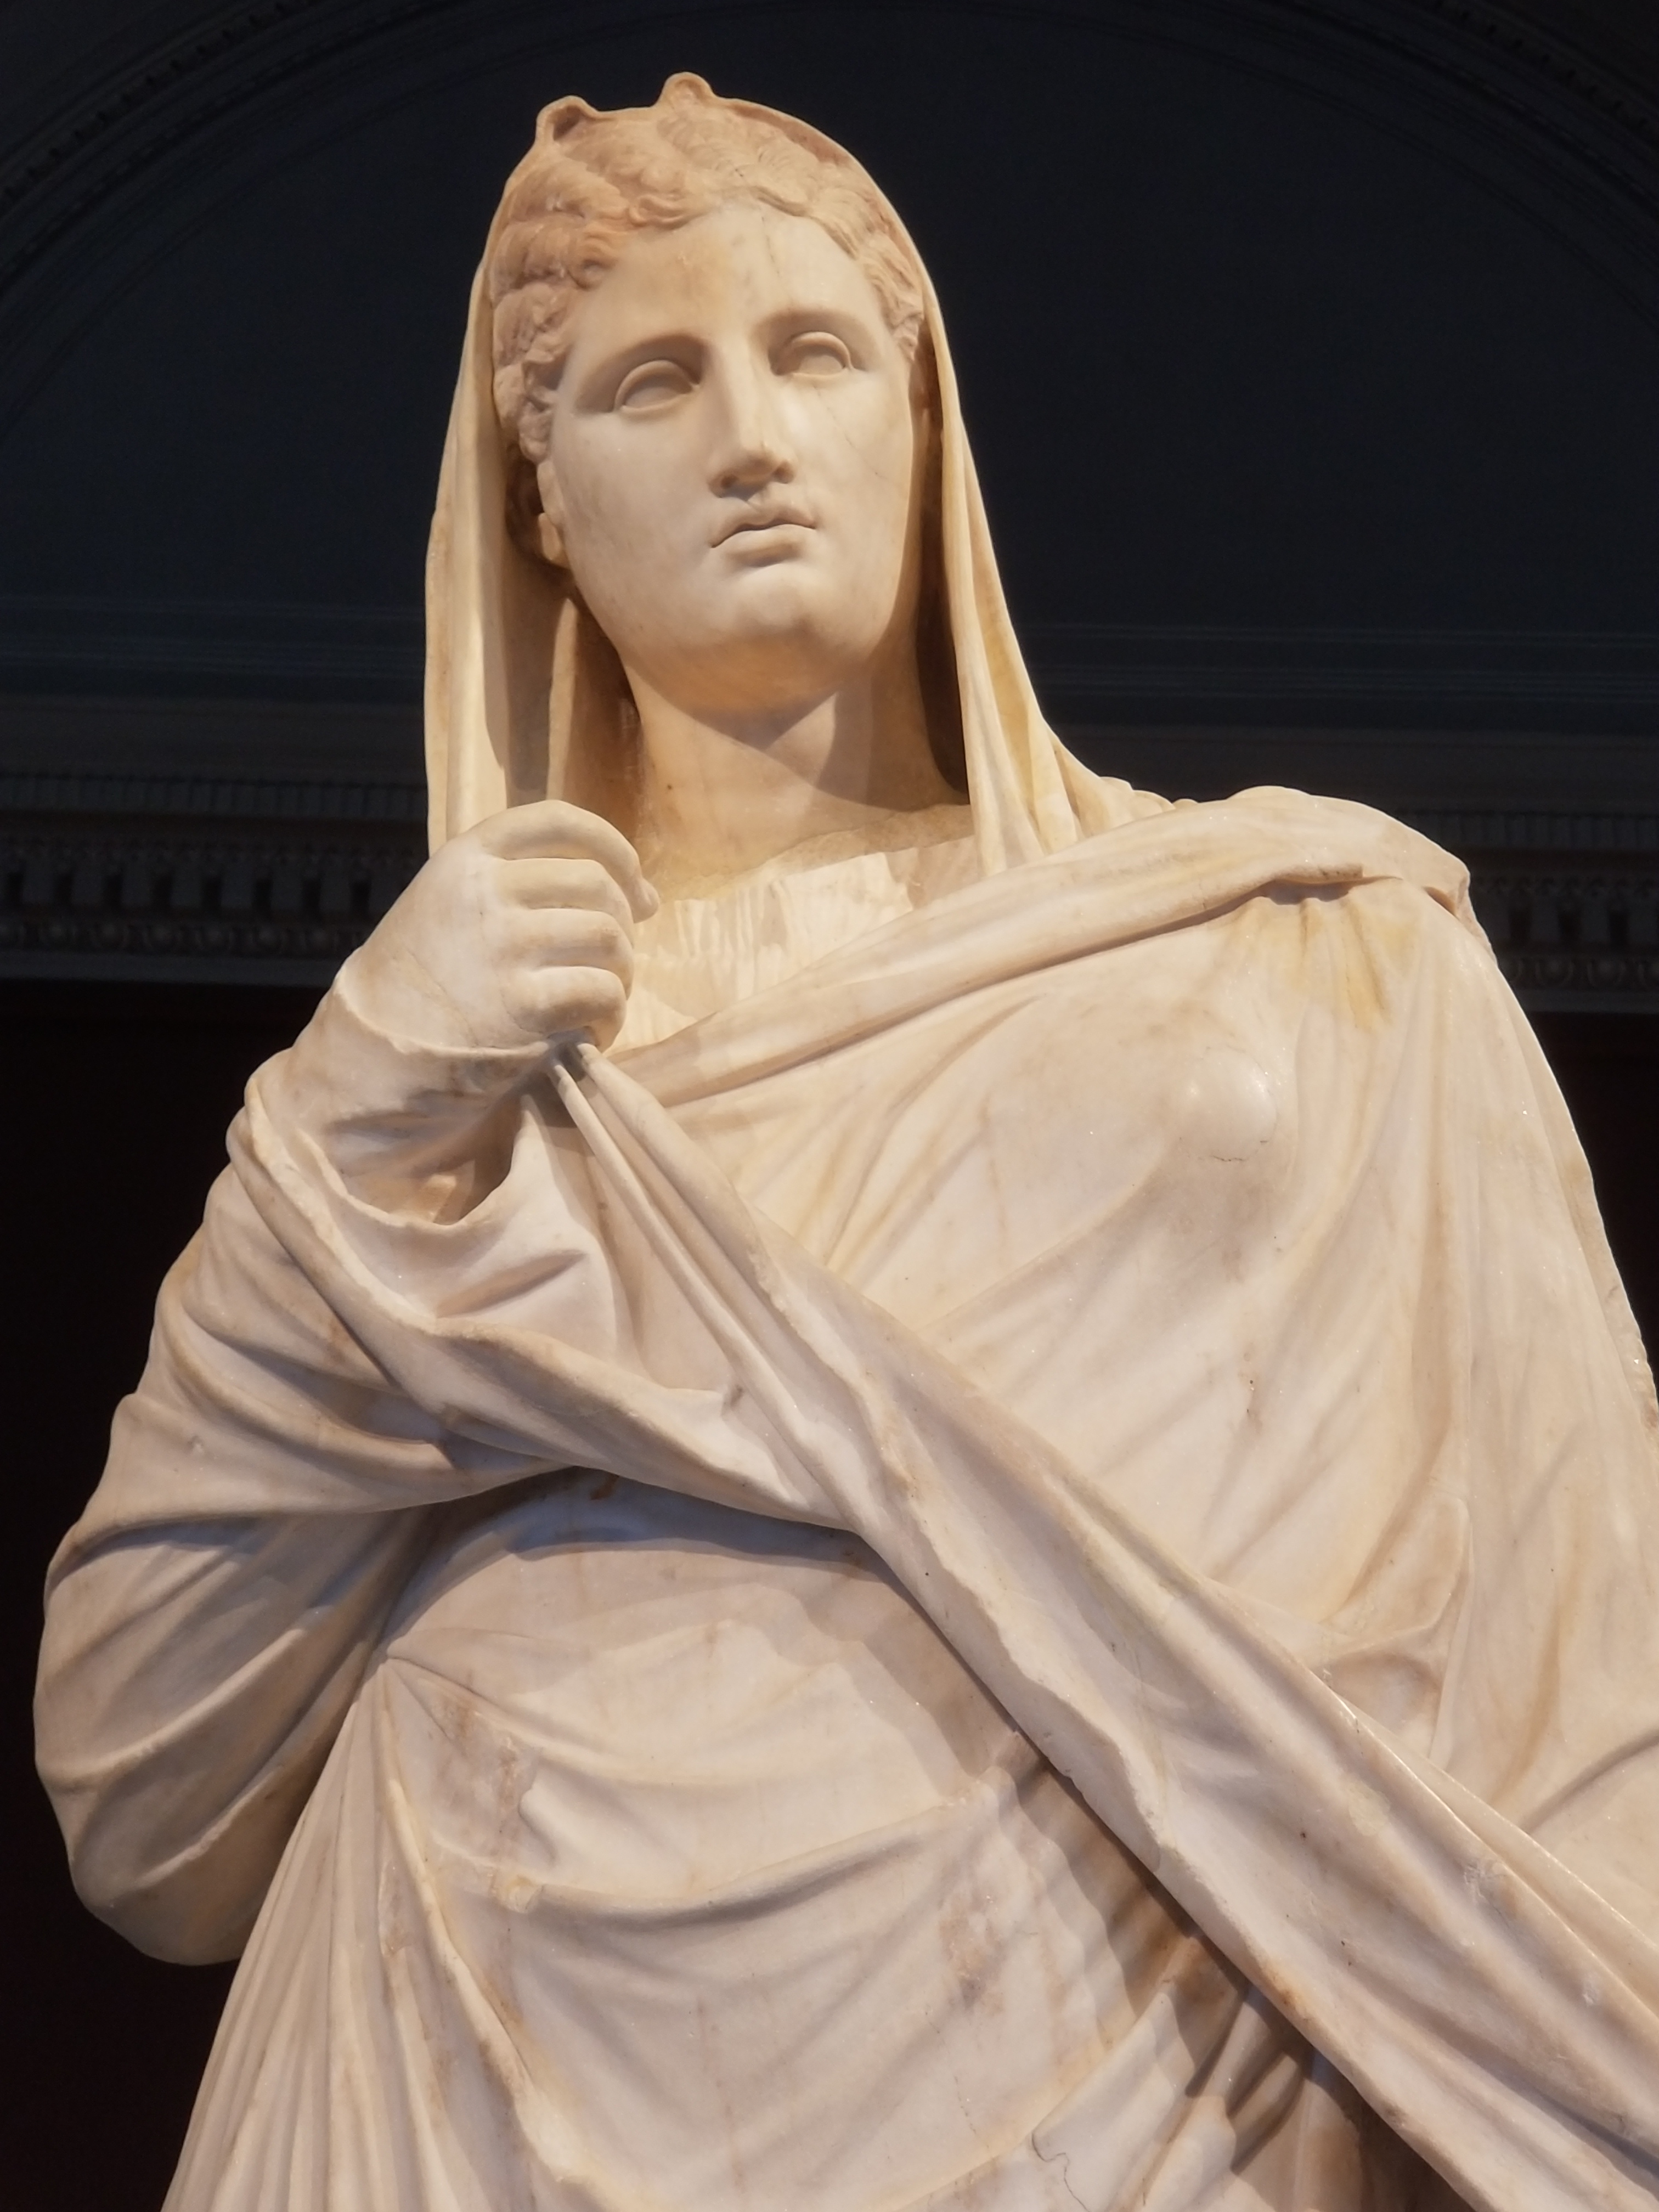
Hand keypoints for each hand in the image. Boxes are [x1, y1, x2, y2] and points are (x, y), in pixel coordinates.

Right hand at [347, 800, 657, 1055]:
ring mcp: (506, 946)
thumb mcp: (450, 904)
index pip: (560, 821)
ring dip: (621, 971)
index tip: (636, 884)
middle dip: (623, 922)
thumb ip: (527, 886)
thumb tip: (646, 896)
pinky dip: (611, 1014)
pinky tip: (591, 1030)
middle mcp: (486, 891)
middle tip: (614, 960)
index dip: (613, 847)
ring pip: (608, 937)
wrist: (373, 1051)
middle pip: (596, 883)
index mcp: (466, 857)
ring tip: (602, 996)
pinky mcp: (524, 1005)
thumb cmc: (423, 981)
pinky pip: (603, 992)